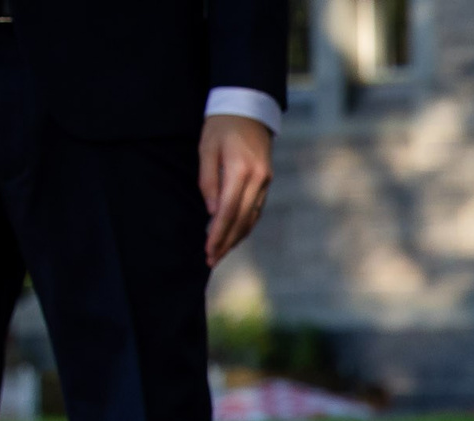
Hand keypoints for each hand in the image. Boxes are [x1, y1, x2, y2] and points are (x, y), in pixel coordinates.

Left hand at [198, 114, 272, 265]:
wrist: (248, 108)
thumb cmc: (221, 126)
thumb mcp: (207, 149)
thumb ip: (209, 180)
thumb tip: (212, 212)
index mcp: (242, 170)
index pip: (229, 211)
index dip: (218, 234)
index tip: (208, 250)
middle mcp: (258, 179)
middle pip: (242, 220)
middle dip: (226, 242)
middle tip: (212, 260)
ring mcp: (266, 182)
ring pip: (251, 218)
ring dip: (236, 238)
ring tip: (221, 253)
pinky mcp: (266, 182)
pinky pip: (256, 210)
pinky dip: (245, 225)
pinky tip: (234, 235)